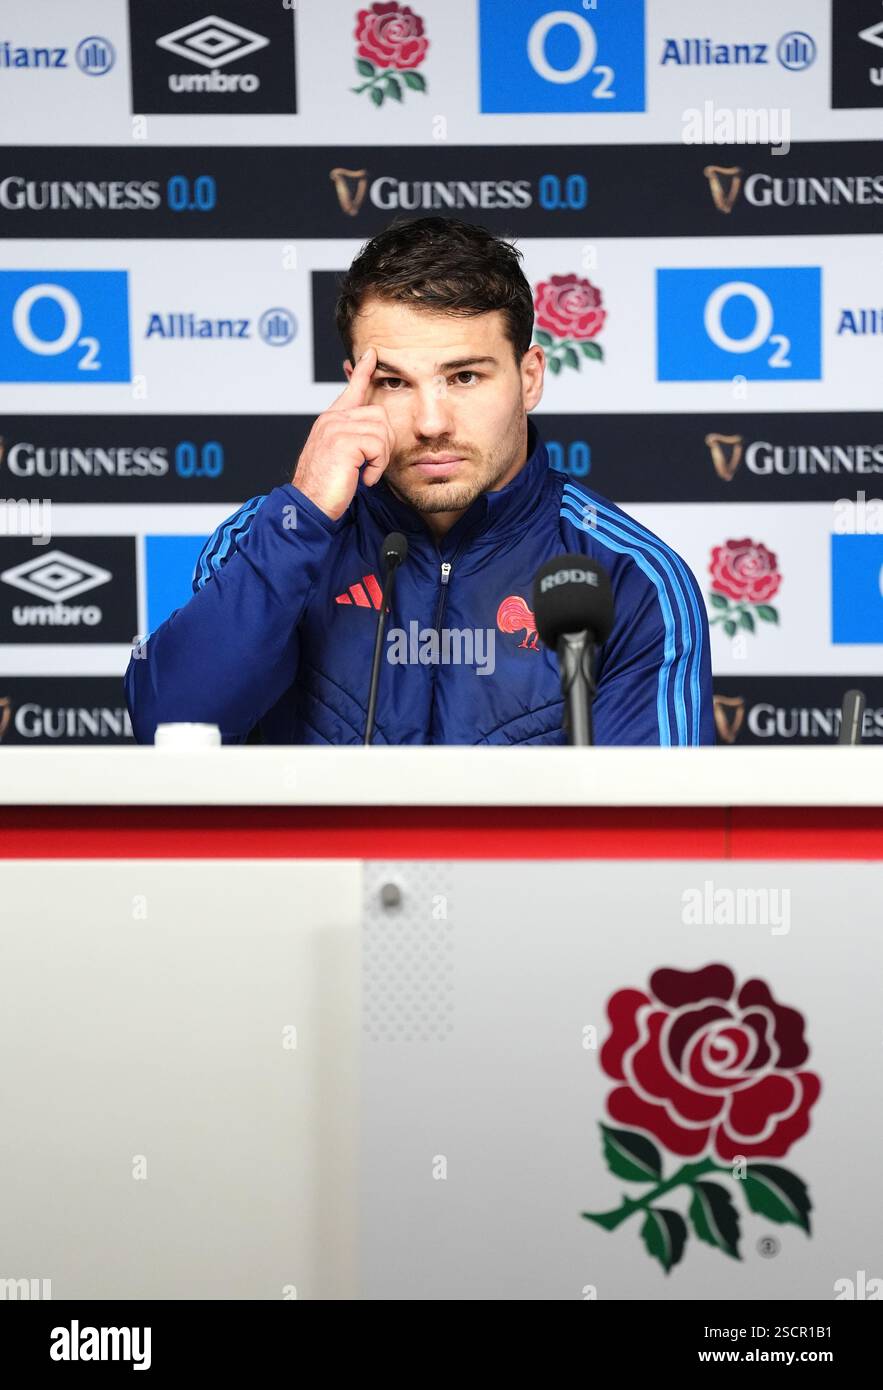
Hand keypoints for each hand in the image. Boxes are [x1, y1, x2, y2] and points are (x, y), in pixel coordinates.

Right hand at [291, 346, 395, 520]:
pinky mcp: (344, 442)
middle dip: (384, 444)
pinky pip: (379, 446)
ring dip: (380, 458)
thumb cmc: (326, 487)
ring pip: (382, 431)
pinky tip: (362, 479)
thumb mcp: (339, 457)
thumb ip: (353, 439)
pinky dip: (376, 467)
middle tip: (370, 465)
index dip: (362, 371)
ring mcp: (336, 428)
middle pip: (380, 414)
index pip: (351, 389)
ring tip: (364, 473)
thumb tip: (374, 433)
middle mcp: (332, 419)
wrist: (309, 506)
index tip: (372, 355)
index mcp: (331, 420)